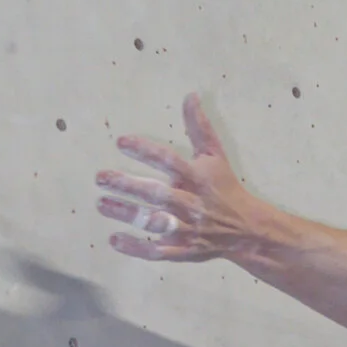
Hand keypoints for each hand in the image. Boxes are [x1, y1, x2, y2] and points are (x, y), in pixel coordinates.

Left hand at [96, 96, 259, 262]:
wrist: (246, 228)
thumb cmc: (225, 187)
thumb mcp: (215, 155)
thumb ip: (199, 127)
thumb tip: (189, 95)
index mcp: (197, 177)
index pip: (169, 160)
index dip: (146, 150)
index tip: (120, 141)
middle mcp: (191, 202)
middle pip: (157, 193)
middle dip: (128, 185)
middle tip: (101, 177)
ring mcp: (187, 228)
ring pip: (154, 222)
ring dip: (127, 214)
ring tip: (101, 203)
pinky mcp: (184, 250)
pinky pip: (158, 251)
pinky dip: (136, 248)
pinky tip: (114, 240)